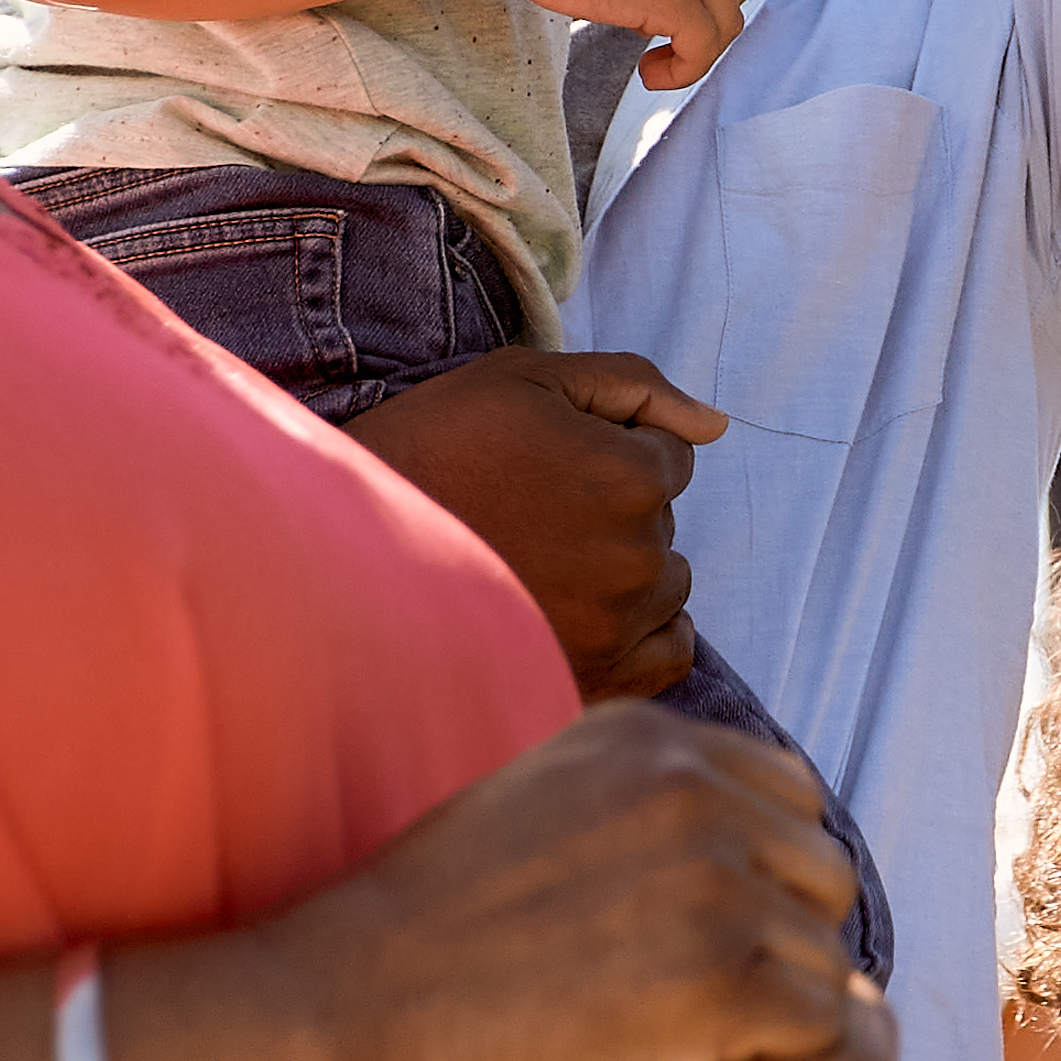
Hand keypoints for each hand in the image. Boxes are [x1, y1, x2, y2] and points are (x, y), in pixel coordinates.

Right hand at [287, 699, 861, 1060]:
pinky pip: (814, 1035)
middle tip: (696, 1021)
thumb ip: (628, 812)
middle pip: (822, 877)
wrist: (338, 1017)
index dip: (762, 884)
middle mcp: (692, 789)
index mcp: (647, 740)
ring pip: (824, 962)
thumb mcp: (528, 811)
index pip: (790, 801)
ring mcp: (714, 883)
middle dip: (778, 951)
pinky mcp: (720, 985)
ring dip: (768, 1026)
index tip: (701, 949)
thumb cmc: (415, 939)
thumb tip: (726, 849)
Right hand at [342, 349, 731, 699]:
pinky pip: (667, 654)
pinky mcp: (595, 679)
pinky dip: (640, 632)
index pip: (669, 454)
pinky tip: (581, 611)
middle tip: (528, 509)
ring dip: (624, 569)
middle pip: (663, 519)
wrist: (342, 553)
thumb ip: (634, 386)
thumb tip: (717, 424)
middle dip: (614, 507)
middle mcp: (638, 556)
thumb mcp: (524, 380)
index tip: (544, 458)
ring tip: (538, 560)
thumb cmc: (431, 449)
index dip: (609, 446)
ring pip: (666, 583)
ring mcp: (618, 627)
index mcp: (631, 475)